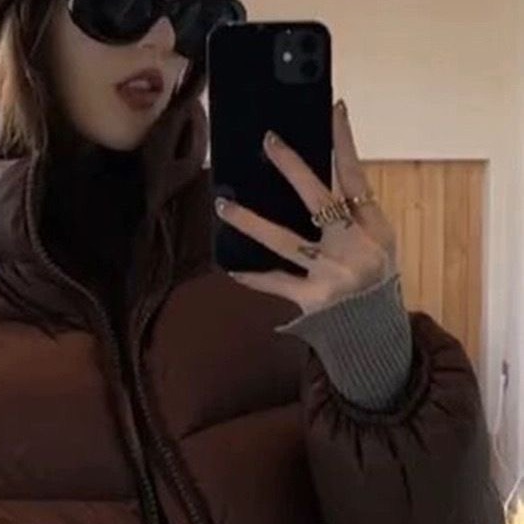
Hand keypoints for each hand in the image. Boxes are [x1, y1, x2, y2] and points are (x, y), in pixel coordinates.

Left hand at [214, 99, 398, 314]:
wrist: (376, 336)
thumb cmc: (373, 283)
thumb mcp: (378, 246)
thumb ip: (353, 216)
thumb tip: (311, 180)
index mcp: (374, 228)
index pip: (357, 178)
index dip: (344, 143)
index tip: (333, 110)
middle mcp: (354, 247)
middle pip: (319, 200)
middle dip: (294, 168)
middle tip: (269, 142)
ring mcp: (332, 274)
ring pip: (284, 241)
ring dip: (250, 222)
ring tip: (223, 205)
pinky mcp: (311, 300)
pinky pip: (275, 283)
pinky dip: (253, 277)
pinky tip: (231, 267)